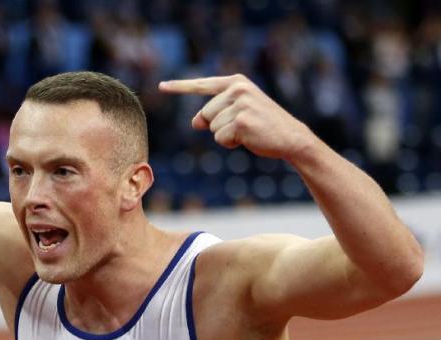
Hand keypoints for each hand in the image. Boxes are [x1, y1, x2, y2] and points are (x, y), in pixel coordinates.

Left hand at [158, 74, 314, 160]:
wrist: (290, 137)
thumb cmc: (262, 126)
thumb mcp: (236, 115)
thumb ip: (214, 114)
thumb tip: (194, 122)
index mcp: (236, 82)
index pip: (202, 85)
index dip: (180, 87)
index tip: (162, 86)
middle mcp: (237, 88)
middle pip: (204, 114)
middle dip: (217, 126)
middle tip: (243, 126)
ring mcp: (240, 103)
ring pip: (211, 127)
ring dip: (225, 135)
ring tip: (248, 131)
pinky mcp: (241, 120)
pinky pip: (220, 138)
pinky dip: (231, 143)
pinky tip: (249, 138)